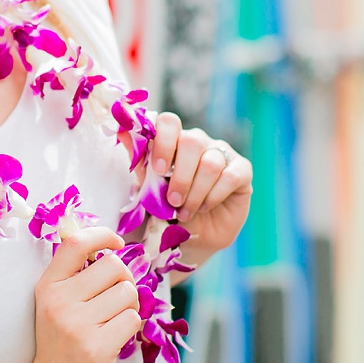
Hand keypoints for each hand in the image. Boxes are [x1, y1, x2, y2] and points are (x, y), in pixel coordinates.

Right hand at [26, 227, 141, 362]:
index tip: (115, 243)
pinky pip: (132, 319)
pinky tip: (115, 338)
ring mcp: (77, 325)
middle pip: (114, 266)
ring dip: (129, 306)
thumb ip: (76, 275)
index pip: (75, 242)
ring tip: (112, 322)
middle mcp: (59, 302)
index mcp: (48, 286)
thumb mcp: (57, 304)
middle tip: (115, 301)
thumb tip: (110, 245)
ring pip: (128, 292)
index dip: (102, 235)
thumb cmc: (64, 343)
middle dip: (124, 280)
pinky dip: (131, 327)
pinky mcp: (97, 348)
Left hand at [147, 113, 252, 262]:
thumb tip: (122, 133)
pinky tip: (204, 208)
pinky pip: (230, 176)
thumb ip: (140, 164)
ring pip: (210, 162)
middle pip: (192, 140)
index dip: (163, 141)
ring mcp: (221, 153)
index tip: (158, 169)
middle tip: (172, 202)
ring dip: (195, 192)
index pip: (169, 122)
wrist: (192, 240)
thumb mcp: (148, 192)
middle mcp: (197, 142)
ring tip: (185, 213)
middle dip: (180, 176)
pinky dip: (214, 195)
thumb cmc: (166, 213)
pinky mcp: (241, 170)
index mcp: (172, 141)